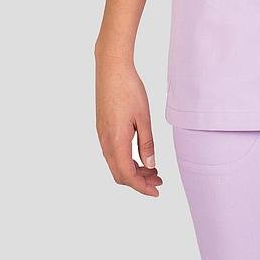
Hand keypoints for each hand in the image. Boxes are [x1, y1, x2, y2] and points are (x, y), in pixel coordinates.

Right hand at [95, 54, 163, 196]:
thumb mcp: (144, 118)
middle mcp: (105, 142)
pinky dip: (126, 159)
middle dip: (139, 181)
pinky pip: (113, 153)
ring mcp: (101, 135)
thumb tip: (150, 165)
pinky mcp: (102, 128)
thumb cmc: (129, 90)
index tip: (156, 191)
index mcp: (116, 142)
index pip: (127, 175)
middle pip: (120, 174)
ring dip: (133, 170)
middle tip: (158, 179)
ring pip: (116, 164)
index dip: (142, 187)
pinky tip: (139, 154)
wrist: (111, 69)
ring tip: (152, 168)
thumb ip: (147, 143)